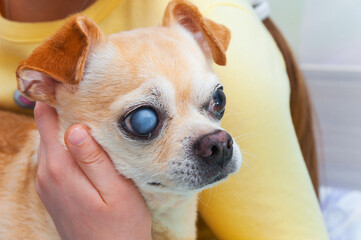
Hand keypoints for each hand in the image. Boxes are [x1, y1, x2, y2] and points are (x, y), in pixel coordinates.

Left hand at [34, 102, 151, 239]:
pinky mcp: (54, 189)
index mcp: (60, 169)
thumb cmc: (121, 225)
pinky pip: (56, 155)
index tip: (74, 81)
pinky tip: (89, 140)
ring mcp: (48, 182)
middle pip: (47, 127)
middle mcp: (47, 173)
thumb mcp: (115, 190)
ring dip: (68, 124)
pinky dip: (68, 142)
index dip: (56, 97)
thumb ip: (94, 158)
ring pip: (52, 140)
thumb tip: (75, 126)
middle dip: (65, 107)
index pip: (46, 120)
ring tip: (93, 111)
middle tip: (91, 92)